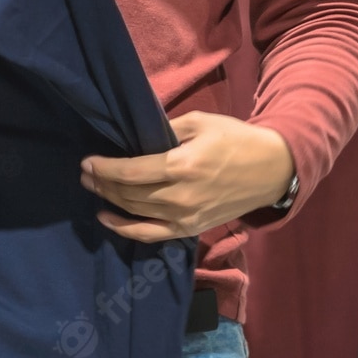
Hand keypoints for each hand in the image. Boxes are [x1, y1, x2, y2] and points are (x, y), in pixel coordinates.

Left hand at [80, 112, 294, 242]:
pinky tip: (106, 218)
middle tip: (85, 172)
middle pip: (129, 194)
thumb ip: (164, 128)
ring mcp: (186, 217)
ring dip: (109, 201)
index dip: (105, 168)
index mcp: (182, 166)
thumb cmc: (235, 140)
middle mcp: (181, 196)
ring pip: (135, 213)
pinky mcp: (190, 229)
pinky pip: (151, 234)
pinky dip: (125, 229)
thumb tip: (134, 133)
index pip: (131, 172)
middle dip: (103, 183)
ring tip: (92, 187)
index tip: (87, 161)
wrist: (272, 170)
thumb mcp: (199, 122)